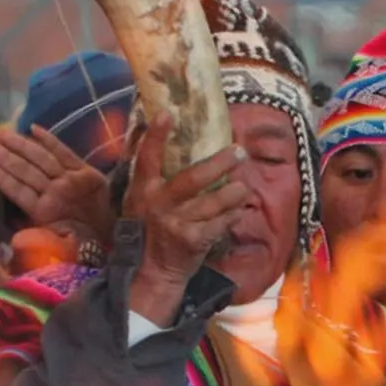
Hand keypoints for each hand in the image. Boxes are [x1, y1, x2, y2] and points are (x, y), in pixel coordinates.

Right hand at [0, 127, 114, 243]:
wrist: (107, 235)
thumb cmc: (73, 239)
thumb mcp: (48, 239)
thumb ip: (30, 233)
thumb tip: (10, 227)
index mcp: (45, 212)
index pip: (15, 190)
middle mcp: (57, 192)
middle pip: (24, 170)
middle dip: (1, 155)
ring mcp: (72, 180)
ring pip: (40, 158)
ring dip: (18, 143)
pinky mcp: (86, 171)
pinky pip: (64, 151)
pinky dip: (48, 139)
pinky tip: (32, 128)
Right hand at [121, 118, 249, 326]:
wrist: (152, 272)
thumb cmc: (149, 232)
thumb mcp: (140, 203)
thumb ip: (153, 180)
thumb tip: (170, 146)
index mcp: (143, 191)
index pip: (147, 157)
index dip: (156, 135)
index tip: (167, 114)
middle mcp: (159, 204)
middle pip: (193, 178)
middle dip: (219, 163)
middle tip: (239, 151)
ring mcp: (177, 223)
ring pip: (214, 202)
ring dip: (234, 192)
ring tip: (244, 186)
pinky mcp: (194, 241)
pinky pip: (221, 223)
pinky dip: (232, 216)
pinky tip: (238, 211)